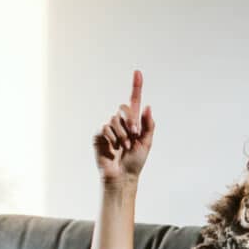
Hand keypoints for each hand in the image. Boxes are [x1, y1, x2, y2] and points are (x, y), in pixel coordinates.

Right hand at [93, 69, 154, 183]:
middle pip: (123, 108)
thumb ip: (149, 125)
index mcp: (134, 123)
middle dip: (130, 120)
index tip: (138, 72)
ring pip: (114, 119)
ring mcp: (109, 128)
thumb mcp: (147, 143)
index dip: (136, 86)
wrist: (122, 176)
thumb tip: (148, 106)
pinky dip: (112, 138)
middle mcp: (121, 122)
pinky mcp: (99, 135)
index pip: (134, 101)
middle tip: (135, 135)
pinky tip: (114, 148)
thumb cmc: (136, 162)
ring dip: (122, 134)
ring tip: (125, 146)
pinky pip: (105, 128)